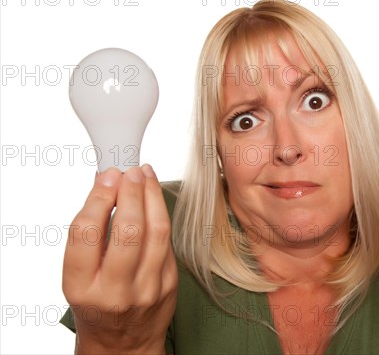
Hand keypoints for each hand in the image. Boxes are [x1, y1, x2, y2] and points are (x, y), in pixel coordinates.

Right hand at [62, 165, 176, 353]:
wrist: (122, 344)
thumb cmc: (96, 303)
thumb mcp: (78, 275)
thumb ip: (89, 235)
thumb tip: (104, 186)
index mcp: (82, 286)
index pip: (88, 233)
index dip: (99, 198)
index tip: (106, 177)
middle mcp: (115, 290)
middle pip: (129, 230)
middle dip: (132, 193)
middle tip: (131, 172)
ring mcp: (147, 289)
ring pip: (157, 232)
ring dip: (152, 196)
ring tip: (145, 176)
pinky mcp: (169, 285)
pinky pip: (168, 243)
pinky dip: (161, 216)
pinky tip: (154, 201)